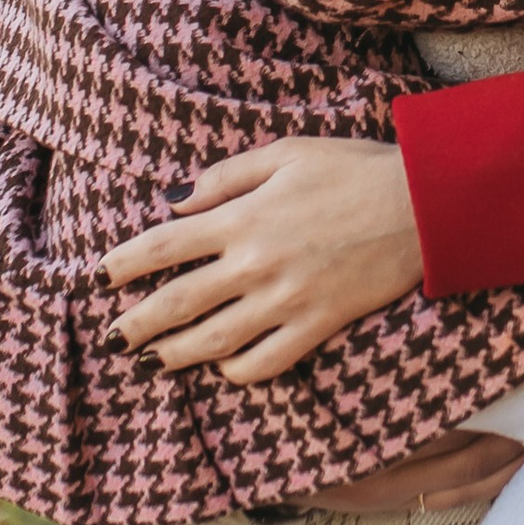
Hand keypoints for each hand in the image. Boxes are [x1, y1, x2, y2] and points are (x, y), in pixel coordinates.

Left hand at [104, 135, 424, 382]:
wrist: (423, 203)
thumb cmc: (354, 167)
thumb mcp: (286, 152)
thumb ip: (225, 177)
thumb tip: (172, 200)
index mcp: (244, 217)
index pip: (164, 246)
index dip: (124, 264)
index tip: (100, 276)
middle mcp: (257, 264)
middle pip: (178, 302)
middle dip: (136, 322)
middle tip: (111, 336)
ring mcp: (288, 300)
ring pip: (214, 341)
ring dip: (174, 355)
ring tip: (150, 361)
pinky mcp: (318, 325)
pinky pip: (267, 362)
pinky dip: (236, 371)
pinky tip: (222, 367)